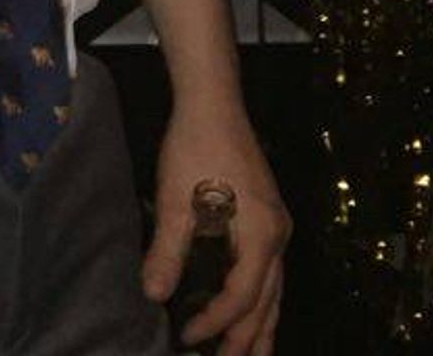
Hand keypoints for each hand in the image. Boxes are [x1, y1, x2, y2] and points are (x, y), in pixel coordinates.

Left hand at [143, 108, 289, 354]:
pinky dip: (260, 297)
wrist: (213, 101)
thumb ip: (168, 250)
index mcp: (262, 236)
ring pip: (275, 290)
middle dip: (248, 338)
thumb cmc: (194, 146)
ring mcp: (277, 225)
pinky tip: (249, 306)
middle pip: (267, 302)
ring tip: (248, 354)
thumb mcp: (175, 199)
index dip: (215, 323)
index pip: (241, 298)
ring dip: (260, 324)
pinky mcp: (268, 215)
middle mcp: (279, 236)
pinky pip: (270, 271)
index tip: (187, 337)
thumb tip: (153, 293)